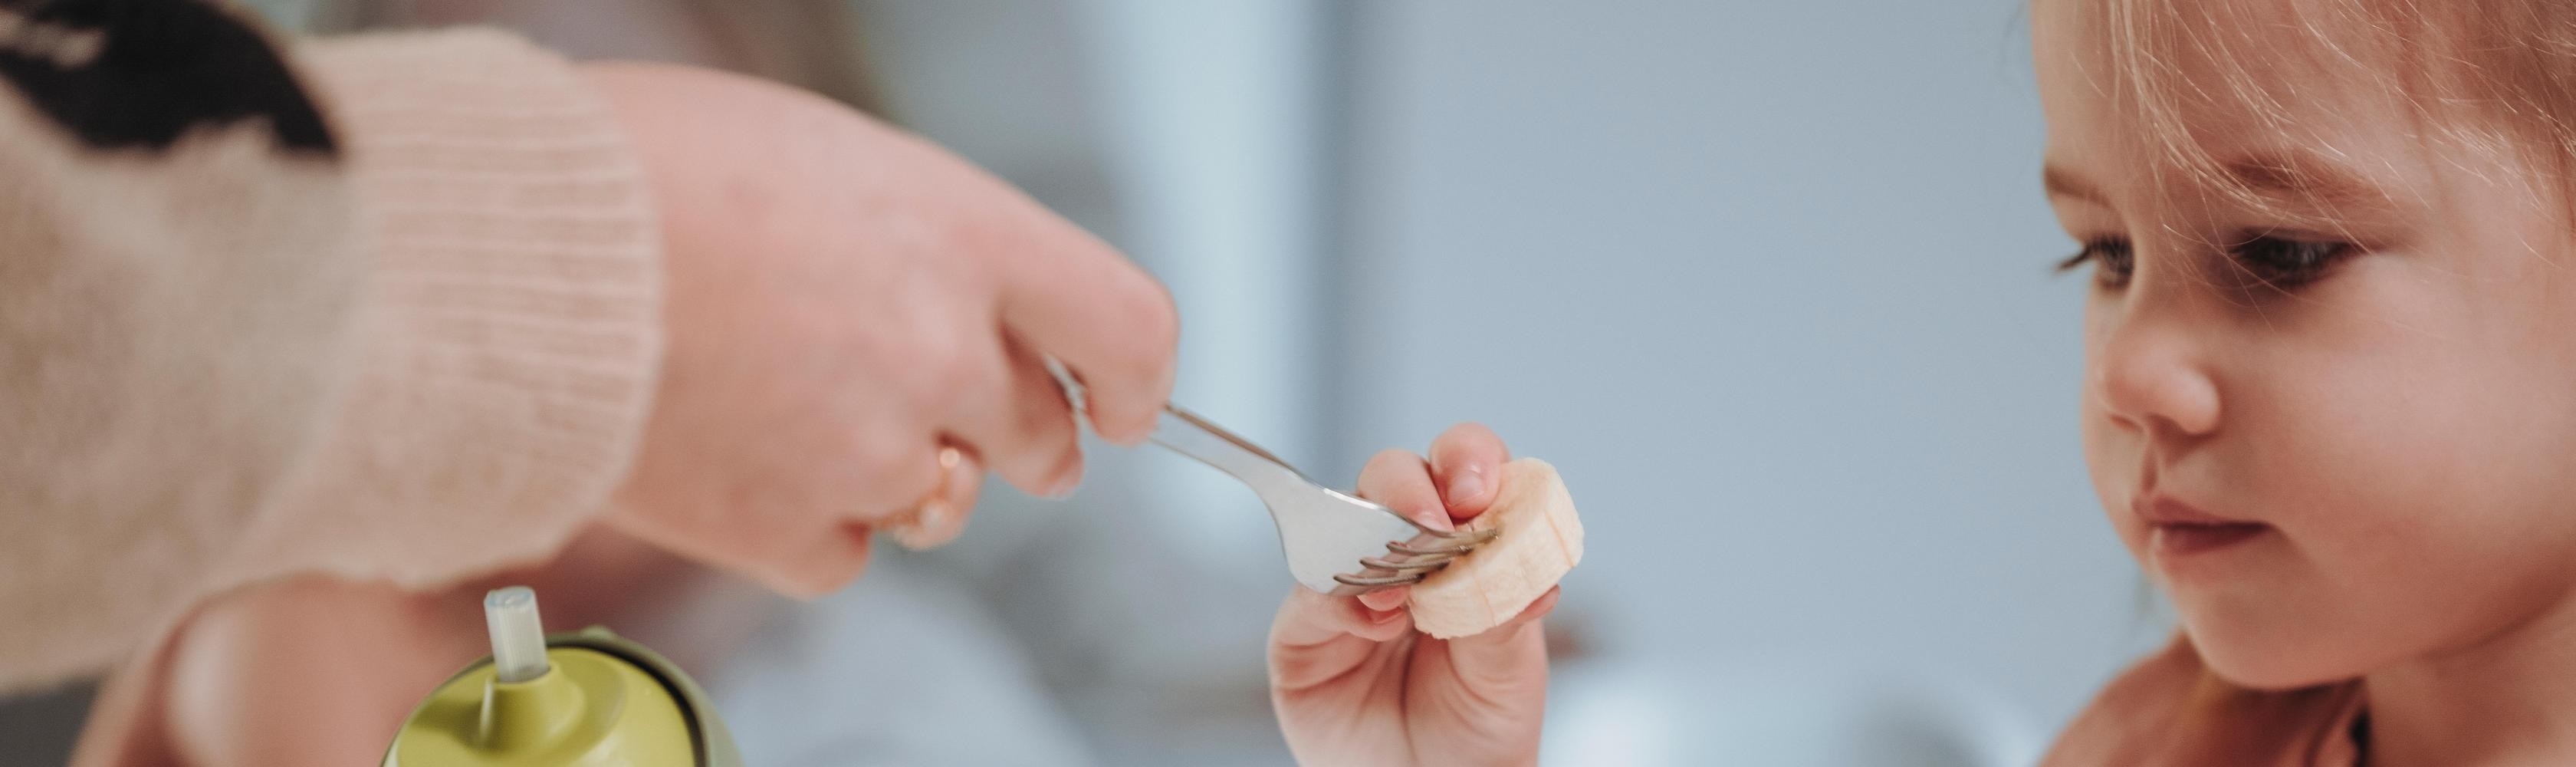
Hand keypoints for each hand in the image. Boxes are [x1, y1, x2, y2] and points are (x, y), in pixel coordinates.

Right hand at [582, 64, 1177, 596]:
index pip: (1125, 327)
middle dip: (1012, 437)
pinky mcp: (790, 530)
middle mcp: (939, 348)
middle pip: (1038, 435)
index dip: (1136, 378)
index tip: (1127, 403)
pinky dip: (802, 525)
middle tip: (952, 424)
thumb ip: (918, 239)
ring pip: (941, 501)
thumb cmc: (634, 175)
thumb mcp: (821, 157)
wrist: (496, 254)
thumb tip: (953, 295)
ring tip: (792, 411)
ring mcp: (871, 448)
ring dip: (896, 473)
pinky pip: (843, 554)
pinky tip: (734, 459)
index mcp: (960, 233)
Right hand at [1268, 424, 1555, 766]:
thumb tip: (1520, 568)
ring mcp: (1350, 583)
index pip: (1465, 471)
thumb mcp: (1509, 673)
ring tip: (1408, 595)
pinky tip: (1379, 625)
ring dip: (1376, 543)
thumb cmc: (1478, 730)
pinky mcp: (1304, 629)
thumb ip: (1504, 615)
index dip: (1469, 461)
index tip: (1478, 488)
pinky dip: (1344, 600)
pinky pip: (1309, 590)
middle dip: (1413, 487)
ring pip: (1345, 519)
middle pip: (1395, 477)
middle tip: (1440, 524)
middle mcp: (1404, 552)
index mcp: (1467, 546)